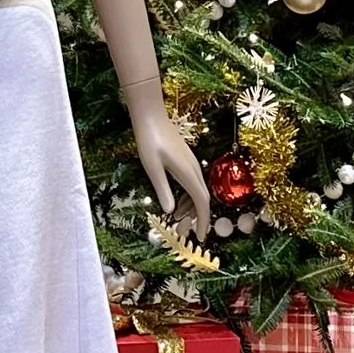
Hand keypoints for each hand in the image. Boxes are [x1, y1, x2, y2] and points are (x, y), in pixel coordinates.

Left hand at [126, 91, 210, 237]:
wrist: (151, 116)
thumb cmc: (149, 140)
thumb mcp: (152, 168)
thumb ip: (163, 189)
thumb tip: (170, 210)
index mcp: (188, 172)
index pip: (202, 201)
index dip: (204, 220)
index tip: (201, 236)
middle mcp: (194, 169)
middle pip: (202, 198)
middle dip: (195, 218)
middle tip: (182, 233)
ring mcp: (191, 164)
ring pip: (197, 192)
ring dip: (190, 209)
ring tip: (177, 223)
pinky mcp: (186, 161)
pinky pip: (192, 184)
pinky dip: (187, 198)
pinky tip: (176, 204)